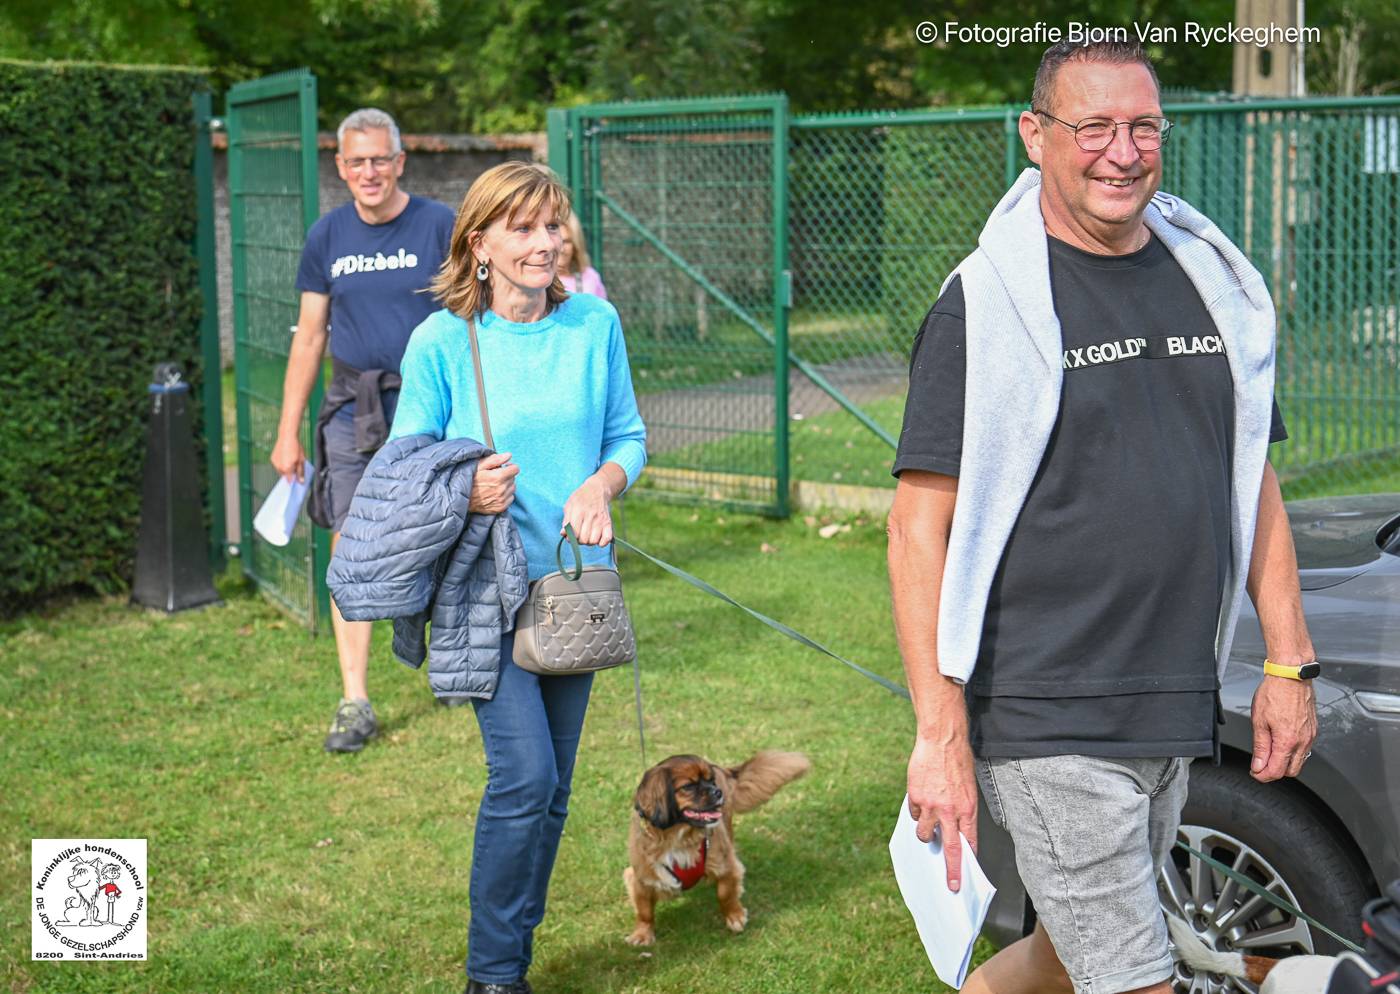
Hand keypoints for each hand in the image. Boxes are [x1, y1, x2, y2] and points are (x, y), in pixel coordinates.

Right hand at [270, 432, 305, 482]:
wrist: (287, 436)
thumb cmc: (296, 447)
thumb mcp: (302, 461)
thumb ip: (301, 472)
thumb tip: (301, 482)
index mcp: (287, 468)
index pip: (290, 480)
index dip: (294, 480)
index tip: (297, 479)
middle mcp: (279, 467)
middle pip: (285, 475)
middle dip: (290, 473)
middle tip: (295, 465)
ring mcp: (275, 463)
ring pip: (280, 470)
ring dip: (285, 468)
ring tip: (290, 459)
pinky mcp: (272, 458)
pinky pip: (277, 465)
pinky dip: (281, 463)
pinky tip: (285, 457)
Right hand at [469, 452, 518, 513]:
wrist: (461, 498)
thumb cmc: (468, 480)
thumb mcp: (479, 466)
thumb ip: (495, 459)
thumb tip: (508, 455)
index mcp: (498, 477)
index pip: (515, 469)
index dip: (509, 466)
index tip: (504, 467)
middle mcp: (502, 489)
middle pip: (513, 478)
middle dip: (506, 476)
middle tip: (495, 476)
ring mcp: (502, 499)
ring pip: (512, 488)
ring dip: (506, 486)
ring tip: (494, 485)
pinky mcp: (501, 507)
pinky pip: (510, 498)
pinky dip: (505, 495)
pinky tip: (495, 493)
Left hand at [561, 476, 613, 545]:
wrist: (597, 489)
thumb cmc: (580, 498)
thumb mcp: (569, 505)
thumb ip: (566, 521)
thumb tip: (563, 533)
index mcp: (579, 511)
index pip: (574, 533)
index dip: (570, 537)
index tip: (570, 535)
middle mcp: (591, 516)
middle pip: (584, 539)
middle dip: (579, 541)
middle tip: (578, 535)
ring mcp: (600, 520)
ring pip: (593, 541)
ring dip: (589, 542)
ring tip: (587, 535)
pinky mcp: (608, 523)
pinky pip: (607, 539)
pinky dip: (601, 542)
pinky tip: (597, 538)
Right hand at [907, 729, 978, 891]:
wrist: (942, 739)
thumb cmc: (958, 761)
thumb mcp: (969, 788)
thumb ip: (963, 811)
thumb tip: (956, 831)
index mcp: (968, 808)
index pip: (969, 842)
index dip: (967, 861)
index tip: (965, 876)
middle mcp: (950, 810)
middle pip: (951, 848)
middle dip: (951, 871)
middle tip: (951, 885)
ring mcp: (931, 805)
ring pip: (925, 834)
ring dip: (926, 834)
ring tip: (928, 822)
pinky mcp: (915, 797)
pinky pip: (914, 814)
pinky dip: (917, 811)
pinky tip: (921, 798)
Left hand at [1250, 675, 1317, 780]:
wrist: (1291, 676)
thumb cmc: (1275, 693)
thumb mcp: (1259, 721)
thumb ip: (1260, 747)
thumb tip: (1258, 766)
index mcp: (1288, 741)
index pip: (1276, 771)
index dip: (1262, 776)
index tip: (1254, 772)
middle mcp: (1303, 741)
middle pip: (1291, 771)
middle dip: (1275, 772)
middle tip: (1260, 765)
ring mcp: (1310, 735)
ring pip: (1300, 761)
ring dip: (1285, 762)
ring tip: (1269, 753)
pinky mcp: (1313, 729)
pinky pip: (1305, 749)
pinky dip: (1293, 752)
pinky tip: (1281, 743)